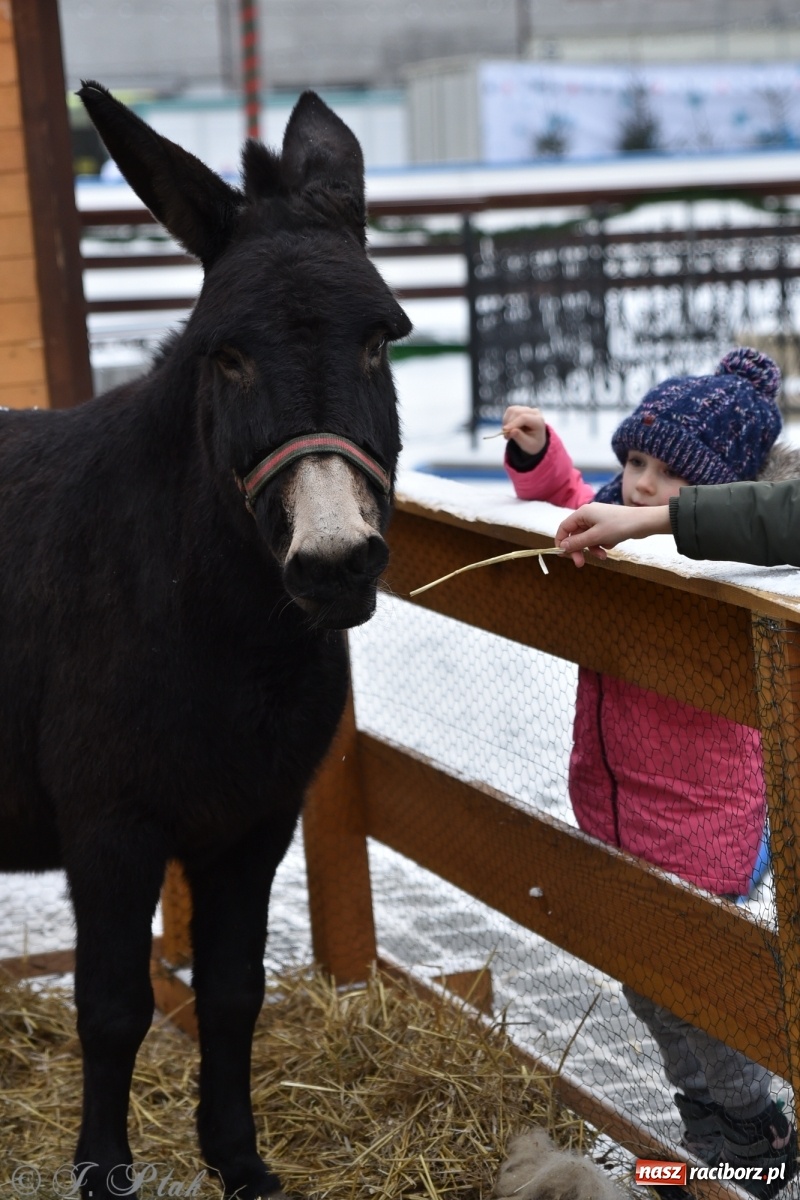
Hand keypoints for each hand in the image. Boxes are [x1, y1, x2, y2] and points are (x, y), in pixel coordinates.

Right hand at [502, 405, 546, 455]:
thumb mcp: (528, 444)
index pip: (525, 418)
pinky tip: (509, 428)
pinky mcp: (520, 408)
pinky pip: (510, 411)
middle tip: (506, 436)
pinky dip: (506, 419)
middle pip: (517, 413)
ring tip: (508, 433)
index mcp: (539, 421)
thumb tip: (511, 431)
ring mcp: (527, 409)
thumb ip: (520, 438)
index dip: (513, 423)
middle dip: (509, 424)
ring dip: (507, 422)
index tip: (505, 431)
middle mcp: (534, 412)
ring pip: (512, 410)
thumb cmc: (532, 443)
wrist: (534, 439)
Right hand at [555, 503, 670, 565]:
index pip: (564, 527)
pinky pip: (598, 537)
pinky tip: (611, 546)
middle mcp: (588, 515)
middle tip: (580, 564)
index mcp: (583, 513)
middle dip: (579, 549)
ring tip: (602, 556)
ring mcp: (598, 520)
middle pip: (576, 535)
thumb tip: (562, 547)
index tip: (562, 555)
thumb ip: (577, 542)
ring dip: (592, 549)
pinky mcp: (607, 525)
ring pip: (588, 538)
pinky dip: (601, 544)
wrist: (644, 522)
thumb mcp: (596, 537)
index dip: (561, 541)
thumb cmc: (619, 526)